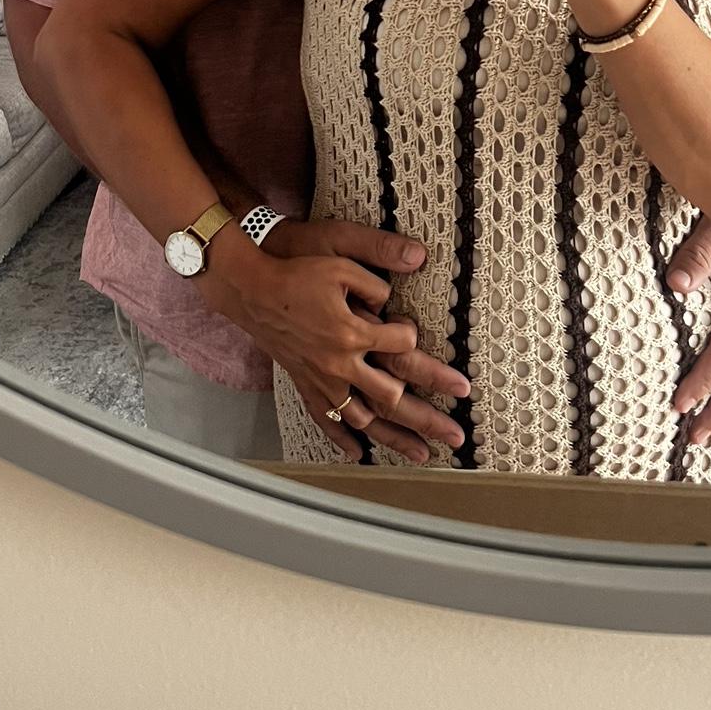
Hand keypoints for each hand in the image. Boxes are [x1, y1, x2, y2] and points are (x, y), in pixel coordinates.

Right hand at [212, 218, 469, 463]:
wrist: (252, 289)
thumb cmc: (297, 272)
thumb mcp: (340, 255)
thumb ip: (379, 261)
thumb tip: (416, 260)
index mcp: (352, 332)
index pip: (402, 345)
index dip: (415, 339)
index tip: (416, 333)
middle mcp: (340, 364)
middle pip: (392, 398)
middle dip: (429, 417)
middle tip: (458, 432)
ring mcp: (322, 379)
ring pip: (365, 418)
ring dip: (396, 439)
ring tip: (424, 454)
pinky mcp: (306, 383)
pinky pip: (327, 419)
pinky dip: (343, 440)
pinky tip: (359, 454)